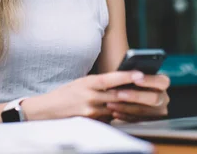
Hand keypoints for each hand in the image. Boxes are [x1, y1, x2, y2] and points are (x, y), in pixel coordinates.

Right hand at [22, 71, 144, 120]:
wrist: (47, 110)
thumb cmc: (67, 93)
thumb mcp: (82, 82)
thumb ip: (99, 83)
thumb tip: (120, 81)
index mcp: (88, 82)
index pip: (111, 78)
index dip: (127, 76)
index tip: (140, 73)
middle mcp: (90, 96)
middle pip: (117, 95)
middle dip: (134, 93)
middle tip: (149, 90)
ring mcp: (90, 111)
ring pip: (116, 108)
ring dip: (128, 105)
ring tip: (142, 100)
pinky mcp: (90, 122)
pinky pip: (109, 118)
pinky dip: (116, 115)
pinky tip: (125, 112)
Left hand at [107, 74, 169, 122]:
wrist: (128, 94)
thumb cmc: (130, 82)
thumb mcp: (134, 76)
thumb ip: (133, 75)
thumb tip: (128, 74)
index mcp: (162, 83)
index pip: (162, 81)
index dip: (150, 80)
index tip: (136, 80)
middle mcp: (163, 98)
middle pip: (154, 98)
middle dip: (135, 96)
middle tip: (119, 94)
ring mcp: (158, 112)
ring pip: (144, 111)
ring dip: (125, 107)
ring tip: (110, 104)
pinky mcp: (149, 122)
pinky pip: (137, 120)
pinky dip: (124, 116)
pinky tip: (114, 112)